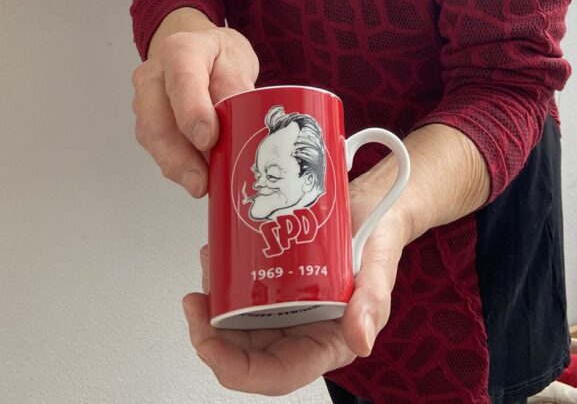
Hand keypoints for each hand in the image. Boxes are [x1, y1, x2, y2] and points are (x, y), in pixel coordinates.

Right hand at [132, 16, 258, 197]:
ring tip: (203, 184)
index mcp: (180, 51)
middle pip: (157, 119)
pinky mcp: (146, 121)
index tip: (208, 140)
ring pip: (153, 138)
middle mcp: (154, 75)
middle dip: (179, 156)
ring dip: (177, 165)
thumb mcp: (238, 62)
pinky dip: (177, 164)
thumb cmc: (218, 57)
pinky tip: (196, 175)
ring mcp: (144, 99)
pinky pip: (157, 147)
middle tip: (202, 182)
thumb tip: (238, 126)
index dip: (192, 112)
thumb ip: (237, 90)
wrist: (199, 50)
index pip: (182, 80)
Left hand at [182, 188, 406, 394]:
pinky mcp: (275, 283)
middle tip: (194, 303)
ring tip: (208, 269)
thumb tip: (361, 340)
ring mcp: (286, 308)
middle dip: (211, 335)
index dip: (237, 369)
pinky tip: (217, 257)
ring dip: (212, 306)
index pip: (276, 374)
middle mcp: (302, 330)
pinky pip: (241, 293)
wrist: (373, 203)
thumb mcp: (381, 264)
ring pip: (237, 324)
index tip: (210, 345)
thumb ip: (373, 301)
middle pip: (247, 353)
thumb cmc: (379, 237)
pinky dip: (222, 280)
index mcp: (328, 341)